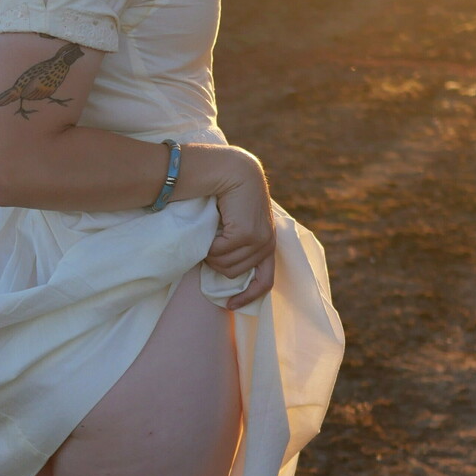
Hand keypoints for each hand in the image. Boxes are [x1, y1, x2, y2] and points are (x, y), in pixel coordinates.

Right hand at [205, 147, 275, 308]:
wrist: (232, 170)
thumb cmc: (228, 197)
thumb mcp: (237, 224)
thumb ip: (237, 245)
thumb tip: (222, 272)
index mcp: (268, 245)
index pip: (265, 281)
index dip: (248, 297)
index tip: (230, 305)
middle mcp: (267, 245)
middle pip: (233, 274)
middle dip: (216, 263)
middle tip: (209, 241)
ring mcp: (259, 241)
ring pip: (223, 265)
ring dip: (210, 252)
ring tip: (212, 230)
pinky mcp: (246, 235)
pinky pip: (216, 253)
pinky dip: (208, 243)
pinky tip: (213, 224)